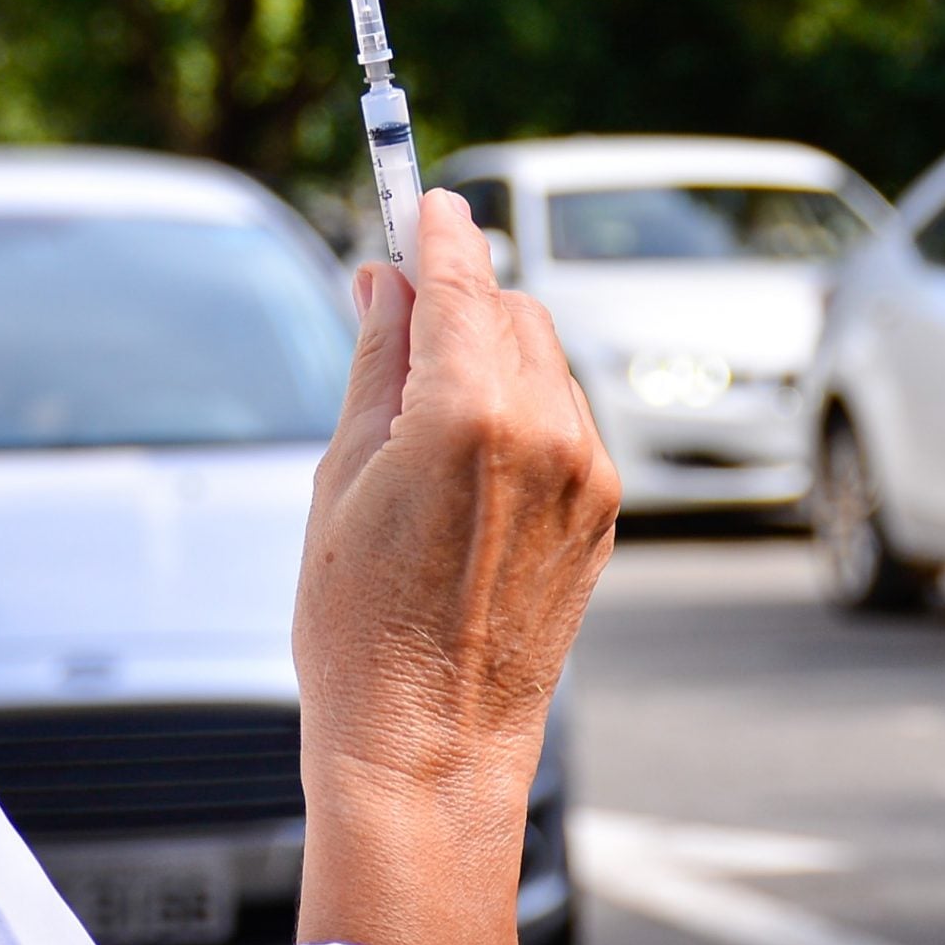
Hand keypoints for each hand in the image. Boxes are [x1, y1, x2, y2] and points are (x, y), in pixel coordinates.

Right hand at [292, 189, 620, 944]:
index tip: (425, 198)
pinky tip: (467, 457)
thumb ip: (375, 362)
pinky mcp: (603, 514)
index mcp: (469, 413)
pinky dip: (523, 407)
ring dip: (492, 350)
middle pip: (509, 309)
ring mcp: (586, 474)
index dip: (438, 229)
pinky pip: (566, 420)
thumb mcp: (341, 476)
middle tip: (400, 303)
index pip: (460, 278)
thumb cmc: (359, 627)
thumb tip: (385, 280)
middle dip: (461, 294)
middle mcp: (546, 431)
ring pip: (545, 361)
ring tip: (423, 405)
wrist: (428, 746)